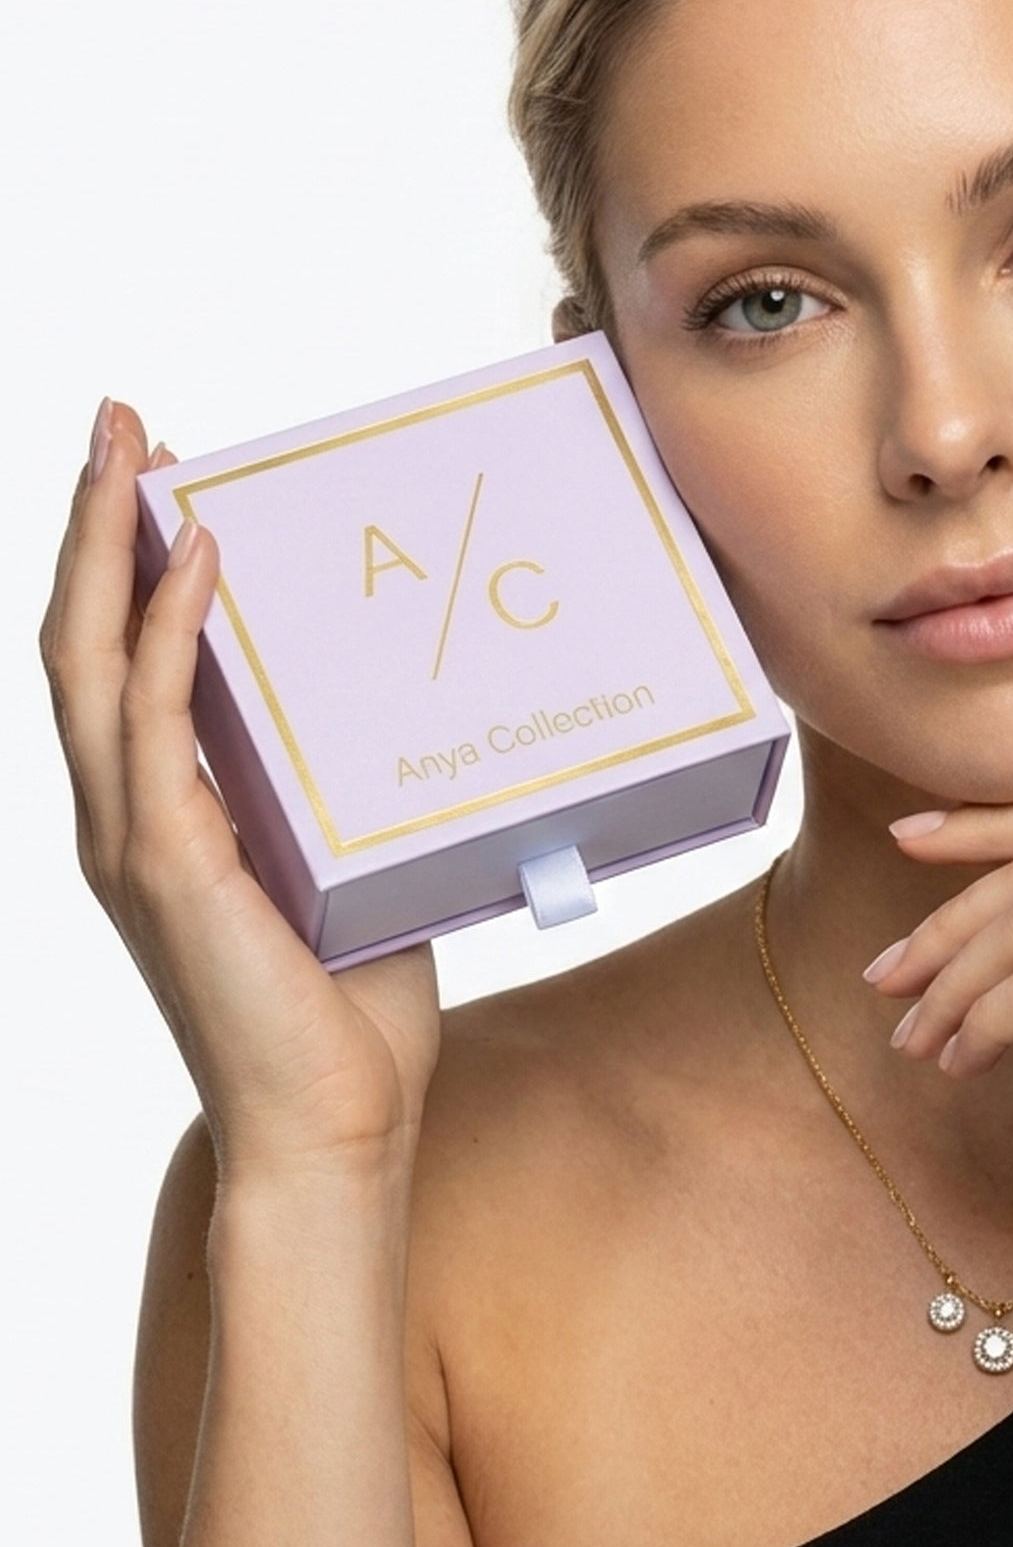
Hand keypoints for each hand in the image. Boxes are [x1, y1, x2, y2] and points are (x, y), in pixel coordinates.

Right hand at [40, 400, 442, 1182]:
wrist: (335, 1126)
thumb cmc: (349, 1007)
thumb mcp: (348, 866)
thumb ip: (342, 793)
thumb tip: (397, 709)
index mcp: (160, 817)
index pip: (118, 662)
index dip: (119, 562)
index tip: (149, 472)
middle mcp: (125, 818)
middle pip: (80, 638)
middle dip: (90, 522)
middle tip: (117, 420)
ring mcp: (136, 839)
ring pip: (92, 662)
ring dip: (106, 545)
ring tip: (133, 450)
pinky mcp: (172, 864)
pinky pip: (156, 722)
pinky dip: (169, 630)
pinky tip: (195, 556)